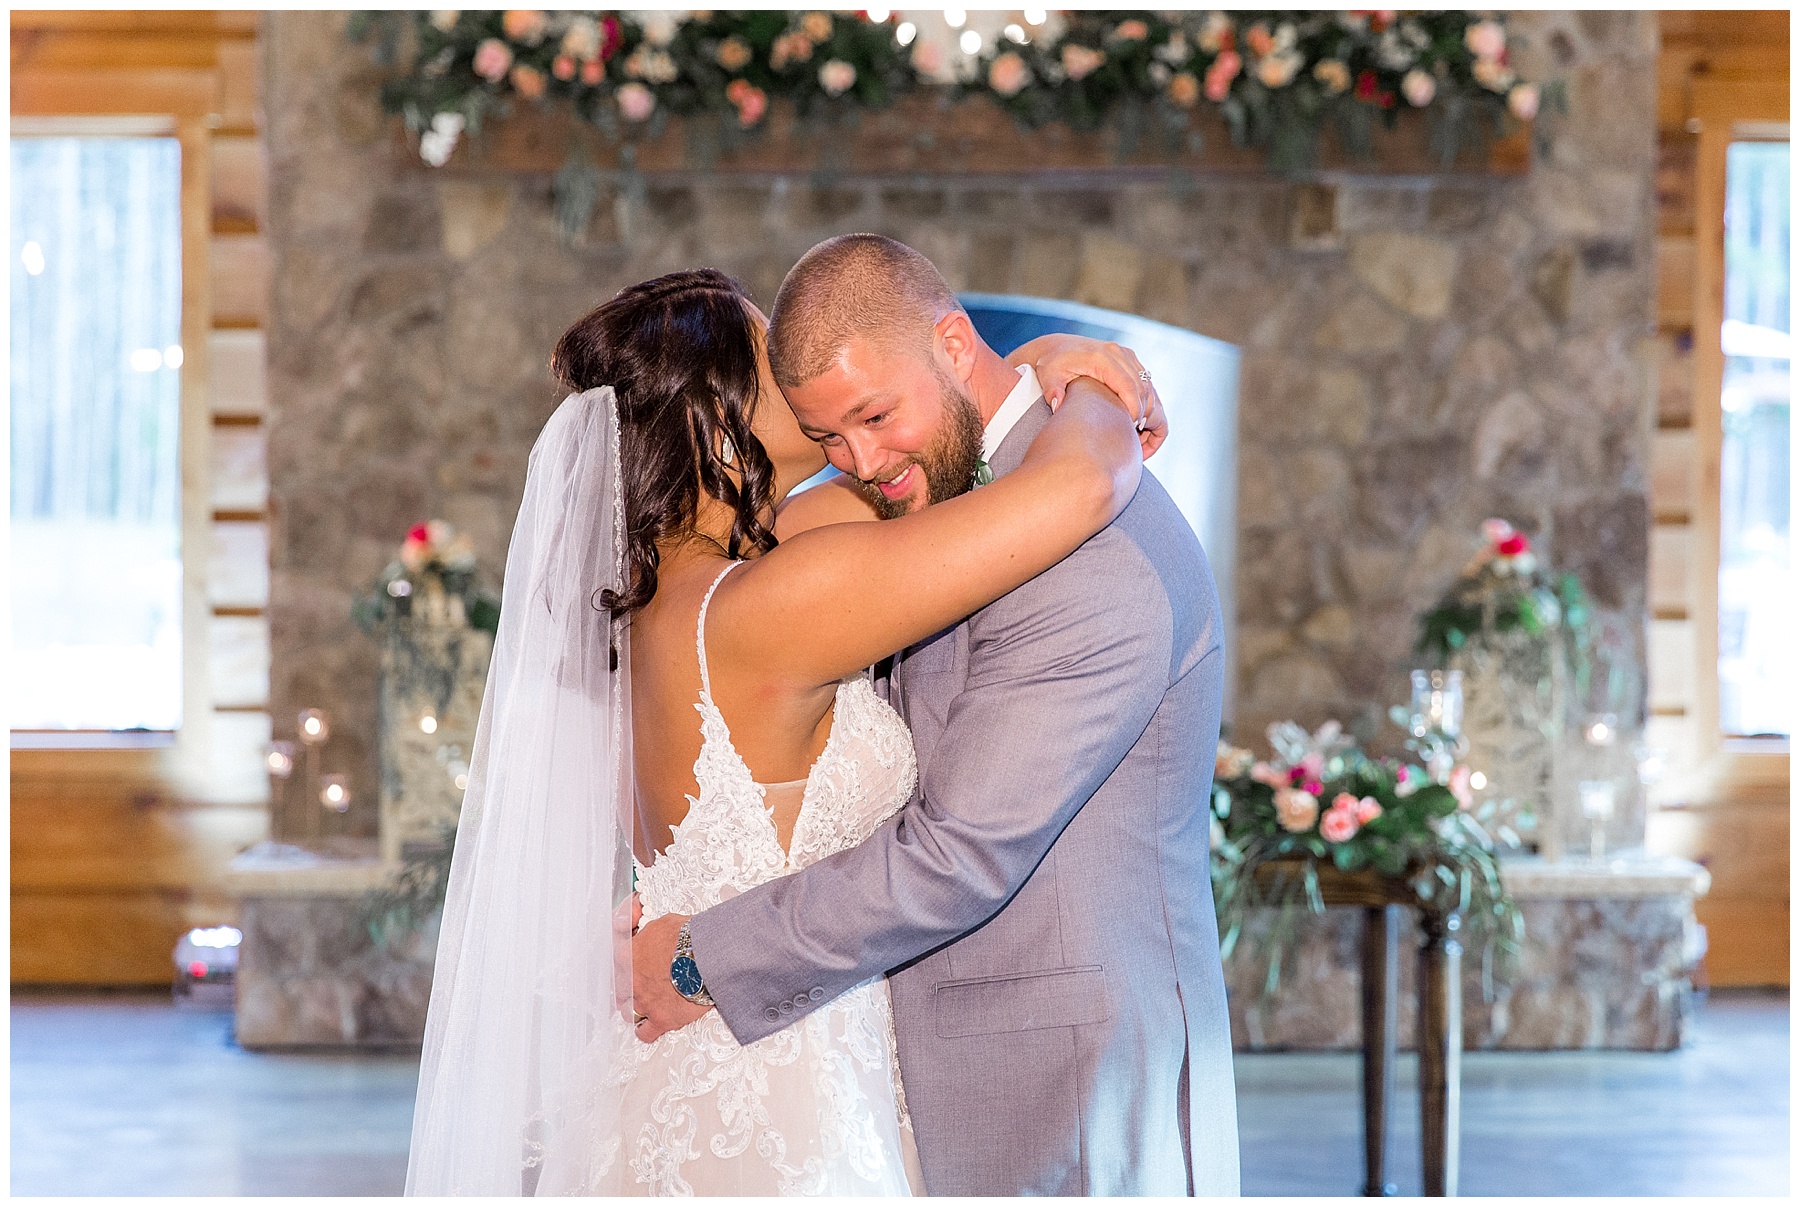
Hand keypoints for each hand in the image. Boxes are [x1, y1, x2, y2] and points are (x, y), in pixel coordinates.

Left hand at [631, 912, 708, 1041]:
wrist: (708, 956)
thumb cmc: (689, 937)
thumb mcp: (662, 923)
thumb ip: (648, 932)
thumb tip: (646, 932)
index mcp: (627, 955)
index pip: (615, 962)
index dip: (624, 964)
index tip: (632, 965)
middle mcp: (631, 981)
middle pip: (619, 989)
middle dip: (628, 988)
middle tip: (640, 985)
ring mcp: (644, 1002)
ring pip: (628, 1012)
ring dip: (636, 1008)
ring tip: (648, 1004)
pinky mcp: (661, 1019)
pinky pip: (645, 1032)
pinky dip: (646, 1030)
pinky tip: (650, 1026)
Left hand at [1009, 334, 1166, 459]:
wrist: (1056, 348)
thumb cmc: (1052, 364)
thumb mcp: (1048, 376)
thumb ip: (1053, 391)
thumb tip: (1058, 406)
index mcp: (1101, 358)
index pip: (1128, 386)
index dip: (1133, 410)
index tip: (1130, 430)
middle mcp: (1117, 353)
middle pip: (1142, 387)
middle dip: (1142, 414)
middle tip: (1133, 437)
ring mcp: (1126, 355)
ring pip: (1148, 385)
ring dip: (1147, 409)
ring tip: (1135, 431)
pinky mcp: (1129, 359)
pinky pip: (1146, 382)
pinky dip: (1145, 401)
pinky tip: (1135, 419)